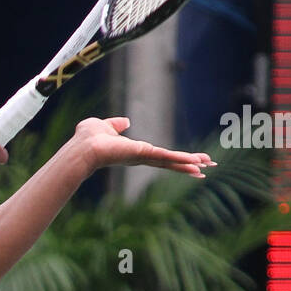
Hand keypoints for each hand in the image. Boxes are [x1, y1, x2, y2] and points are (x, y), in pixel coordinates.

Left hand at [66, 116, 213, 177]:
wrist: (83, 147)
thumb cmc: (88, 138)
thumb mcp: (104, 126)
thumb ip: (115, 125)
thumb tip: (125, 122)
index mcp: (134, 151)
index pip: (159, 155)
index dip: (174, 158)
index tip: (186, 161)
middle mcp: (141, 157)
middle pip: (169, 161)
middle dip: (187, 164)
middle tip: (206, 167)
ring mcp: (143, 158)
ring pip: (171, 161)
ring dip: (189, 163)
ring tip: (208, 166)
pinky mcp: (144, 154)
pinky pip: (166, 157)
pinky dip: (181, 160)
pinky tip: (196, 163)